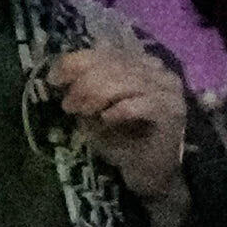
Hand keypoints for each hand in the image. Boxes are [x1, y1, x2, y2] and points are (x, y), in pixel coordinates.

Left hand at [42, 30, 197, 203]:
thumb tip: (61, 74)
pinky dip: (119, 111)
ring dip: (97, 95)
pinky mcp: (172, 111)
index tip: (54, 79)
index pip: (105, 52)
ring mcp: (168, 90)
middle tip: (68, 104)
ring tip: (81, 111)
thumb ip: (84, 90)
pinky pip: (141, 104)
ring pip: (126, 80)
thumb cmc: (122, 142)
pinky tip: (106, 120)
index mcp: (138, 64)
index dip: (76, 61)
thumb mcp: (95, 111)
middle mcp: (157, 70)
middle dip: (84, 82)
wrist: (151, 174)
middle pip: (114, 64)